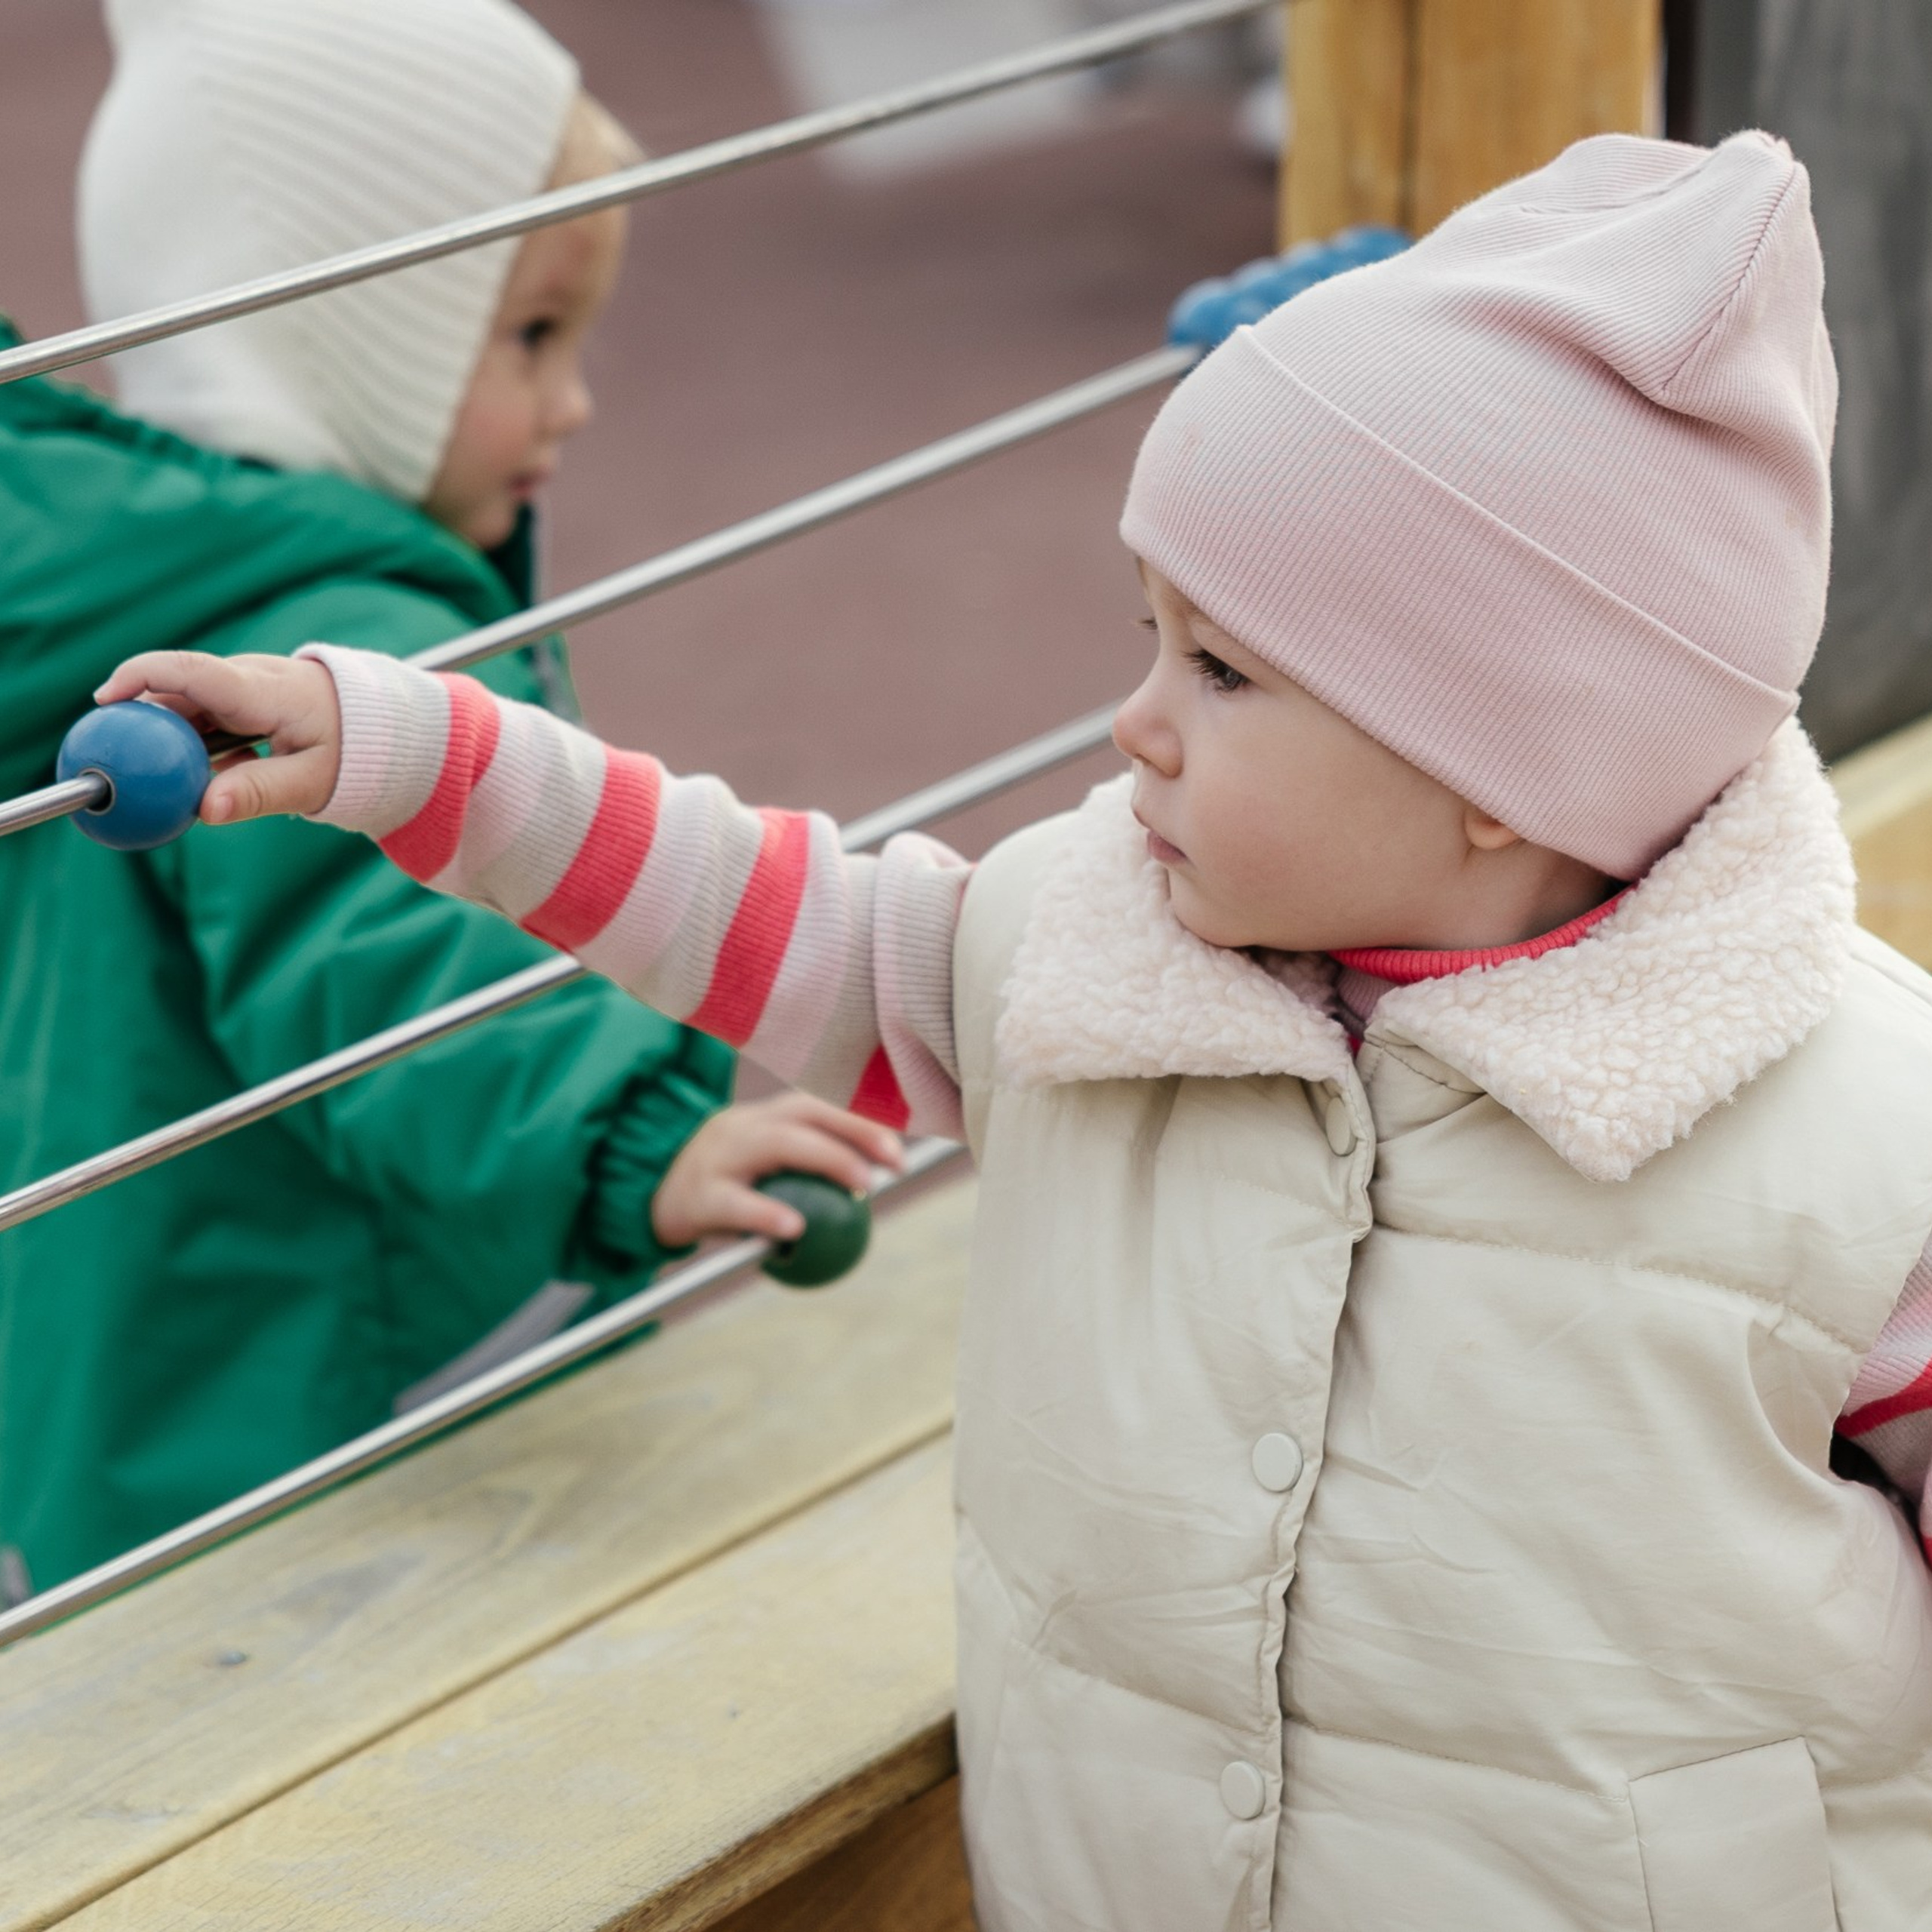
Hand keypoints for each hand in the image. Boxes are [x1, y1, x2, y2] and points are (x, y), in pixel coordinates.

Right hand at [95, 651, 342, 823]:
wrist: (386, 728)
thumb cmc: (355, 752)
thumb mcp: (313, 781)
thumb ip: (260, 793)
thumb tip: (206, 810)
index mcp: (264, 690)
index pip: (191, 671)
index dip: (140, 677)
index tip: (104, 701)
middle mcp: (247, 679)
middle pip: (179, 694)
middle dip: (146, 726)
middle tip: (126, 767)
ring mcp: (244, 687)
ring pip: (190, 710)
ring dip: (176, 744)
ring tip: (190, 779)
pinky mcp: (244, 701)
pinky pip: (206, 720)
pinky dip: (199, 748)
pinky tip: (222, 775)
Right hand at [650, 1093, 904, 1250]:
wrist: (652, 1195)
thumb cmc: (727, 1182)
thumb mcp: (765, 1163)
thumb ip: (809, 1166)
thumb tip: (876, 1186)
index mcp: (765, 1117)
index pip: (819, 1105)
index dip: (863, 1119)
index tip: (900, 1147)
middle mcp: (745, 1125)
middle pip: (804, 1115)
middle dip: (855, 1133)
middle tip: (894, 1164)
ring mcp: (721, 1156)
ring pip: (775, 1144)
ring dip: (825, 1160)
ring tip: (860, 1187)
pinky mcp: (700, 1195)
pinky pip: (736, 1202)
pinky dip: (766, 1213)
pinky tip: (794, 1230)